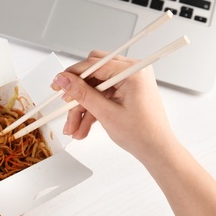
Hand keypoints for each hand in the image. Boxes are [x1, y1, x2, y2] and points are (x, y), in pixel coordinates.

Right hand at [51, 51, 174, 158]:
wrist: (157, 151)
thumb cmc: (142, 134)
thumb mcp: (106, 113)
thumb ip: (82, 94)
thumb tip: (64, 80)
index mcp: (132, 72)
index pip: (94, 64)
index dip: (73, 74)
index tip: (58, 84)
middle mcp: (132, 73)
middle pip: (93, 75)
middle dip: (78, 94)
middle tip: (64, 105)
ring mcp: (128, 83)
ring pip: (95, 89)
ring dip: (83, 108)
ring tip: (74, 128)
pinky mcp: (125, 92)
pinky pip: (102, 97)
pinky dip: (92, 111)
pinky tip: (83, 127)